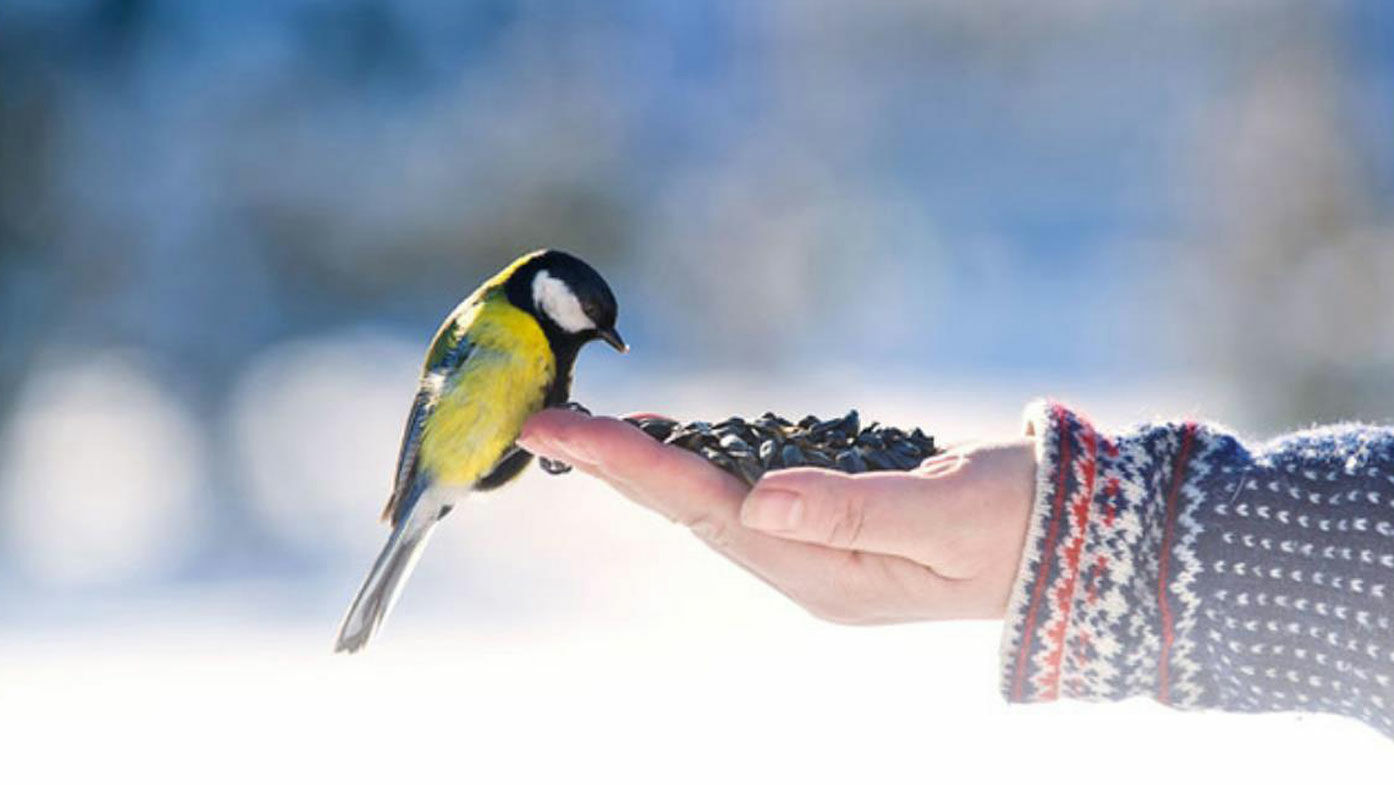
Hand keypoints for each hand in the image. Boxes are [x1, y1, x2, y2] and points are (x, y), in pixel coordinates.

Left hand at [518, 410, 1036, 622]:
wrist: (1077, 539)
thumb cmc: (1021, 525)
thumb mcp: (948, 516)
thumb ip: (854, 510)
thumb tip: (759, 498)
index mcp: (825, 573)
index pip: (705, 509)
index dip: (630, 466)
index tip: (561, 432)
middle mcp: (808, 567)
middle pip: (690, 509)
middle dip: (617, 466)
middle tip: (544, 424)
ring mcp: (820, 549)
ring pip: (711, 501)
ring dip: (649, 466)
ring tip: (586, 432)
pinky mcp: (836, 523)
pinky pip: (747, 492)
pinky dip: (702, 463)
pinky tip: (672, 442)